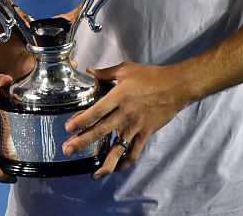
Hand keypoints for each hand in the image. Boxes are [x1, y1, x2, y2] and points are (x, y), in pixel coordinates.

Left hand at [61, 61, 189, 177]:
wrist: (175, 87)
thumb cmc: (150, 76)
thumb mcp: (126, 69)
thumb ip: (105, 73)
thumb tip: (89, 71)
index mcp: (119, 96)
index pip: (96, 111)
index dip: (81, 120)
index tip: (67, 128)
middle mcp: (125, 114)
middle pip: (101, 131)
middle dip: (82, 142)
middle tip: (67, 150)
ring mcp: (136, 126)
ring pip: (118, 148)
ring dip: (104, 162)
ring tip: (93, 173)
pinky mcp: (145, 134)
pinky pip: (135, 153)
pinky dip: (126, 163)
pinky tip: (116, 170)